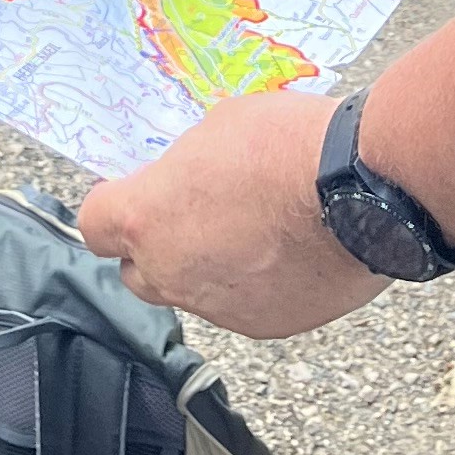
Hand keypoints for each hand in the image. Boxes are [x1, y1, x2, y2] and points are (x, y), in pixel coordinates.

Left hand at [78, 90, 384, 337]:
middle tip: (192, 211)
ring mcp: (219, 307)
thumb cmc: (287, 146)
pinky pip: (242, 305)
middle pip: (137, 272)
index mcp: (148, 218)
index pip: (93, 226)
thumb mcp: (218, 128)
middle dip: (155, 246)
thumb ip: (188, 167)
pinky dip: (253, 283)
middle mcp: (173, 274)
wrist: (361, 192)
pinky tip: (285, 250)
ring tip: (254, 226)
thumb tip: (190, 180)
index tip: (131, 194)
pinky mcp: (266, 325)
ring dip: (207, 265)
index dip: (112, 208)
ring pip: (193, 291)